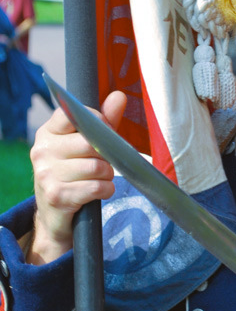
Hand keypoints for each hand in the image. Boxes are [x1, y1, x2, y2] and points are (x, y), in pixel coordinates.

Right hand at [28, 91, 126, 263]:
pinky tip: (100, 191)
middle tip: (105, 163)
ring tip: (101, 179)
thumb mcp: (87, 144)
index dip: (97, 121)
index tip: (105, 132)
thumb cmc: (75, 173)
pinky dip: (106, 190)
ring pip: (96, 167)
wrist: (55, 214)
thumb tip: (119, 96)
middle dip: (107, 155)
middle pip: (90, 143)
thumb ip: (103, 121)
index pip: (72, 114)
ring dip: (108, 175)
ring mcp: (46, 174)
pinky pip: (96, 187)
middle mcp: (42, 150)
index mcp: (47, 132)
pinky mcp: (56, 195)